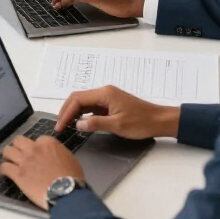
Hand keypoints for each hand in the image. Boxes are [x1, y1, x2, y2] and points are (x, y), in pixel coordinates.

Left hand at [0, 135, 83, 208]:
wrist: (66, 192)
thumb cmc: (72, 177)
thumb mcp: (69, 158)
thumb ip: (58, 152)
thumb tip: (53, 155)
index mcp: (47, 142)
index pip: (36, 139)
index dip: (36, 147)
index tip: (37, 154)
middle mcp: (33, 148)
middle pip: (18, 141)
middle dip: (18, 147)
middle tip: (20, 155)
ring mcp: (24, 161)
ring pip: (7, 151)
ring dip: (8, 156)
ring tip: (10, 162)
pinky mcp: (17, 174)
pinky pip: (4, 167)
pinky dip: (4, 169)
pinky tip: (6, 173)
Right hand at [55, 86, 179, 139]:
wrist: (159, 120)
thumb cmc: (141, 122)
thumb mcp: (117, 125)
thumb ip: (96, 123)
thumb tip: (78, 124)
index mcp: (104, 94)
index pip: (77, 100)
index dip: (66, 113)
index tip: (60, 126)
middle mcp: (104, 92)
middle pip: (78, 98)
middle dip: (66, 111)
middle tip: (59, 126)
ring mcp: (107, 97)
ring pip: (84, 102)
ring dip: (73, 112)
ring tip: (66, 125)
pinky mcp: (110, 104)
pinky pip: (92, 106)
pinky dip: (83, 114)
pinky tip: (80, 123)